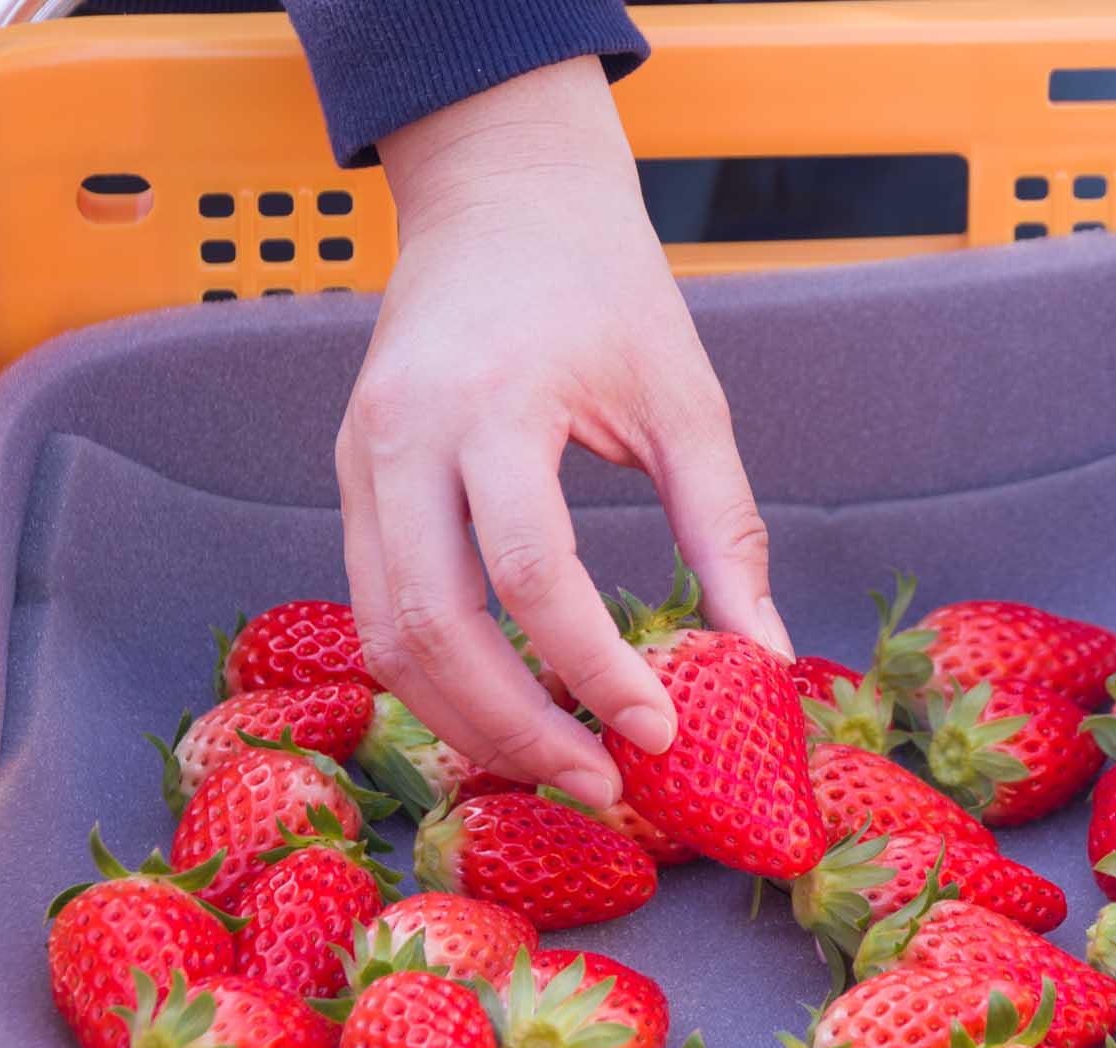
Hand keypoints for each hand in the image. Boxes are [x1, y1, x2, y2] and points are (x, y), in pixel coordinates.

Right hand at [336, 56, 790, 810]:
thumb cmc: (604, 285)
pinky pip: (377, 606)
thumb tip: (766, 659)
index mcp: (491, 399)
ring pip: (384, 636)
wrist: (500, 194)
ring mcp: (356, 458)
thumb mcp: (684, 397)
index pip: (531, 570)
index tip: (657, 732)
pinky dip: (437, 676)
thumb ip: (726, 529)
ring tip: (558, 764)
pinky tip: (507, 708)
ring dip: (465, 721)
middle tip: (602, 785)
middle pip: (430, 627)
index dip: (593, 668)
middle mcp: (400, 435)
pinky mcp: (349, 478)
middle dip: (515, 729)